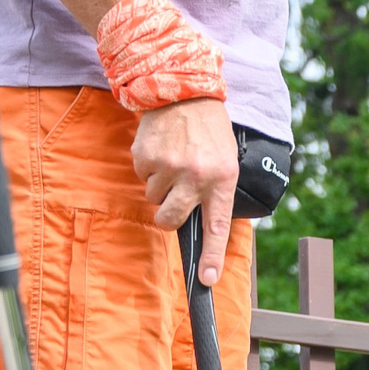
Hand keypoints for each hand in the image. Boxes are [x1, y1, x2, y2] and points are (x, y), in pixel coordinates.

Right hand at [131, 97, 237, 280]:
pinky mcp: (145, 156)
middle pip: (170, 220)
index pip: (217, 227)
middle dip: (167, 217)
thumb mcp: (227, 160)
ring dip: (160, 185)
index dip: (211, 256)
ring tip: (173, 160)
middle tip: (173, 200)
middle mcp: (195, 176)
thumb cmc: (209, 130)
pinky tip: (162, 149)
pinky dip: (148, 168)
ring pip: (154, 197)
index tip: (206, 279)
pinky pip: (141, 177)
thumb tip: (206, 225)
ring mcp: (168, 167)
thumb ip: (217, 191)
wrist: (184, 90)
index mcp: (221, 180)